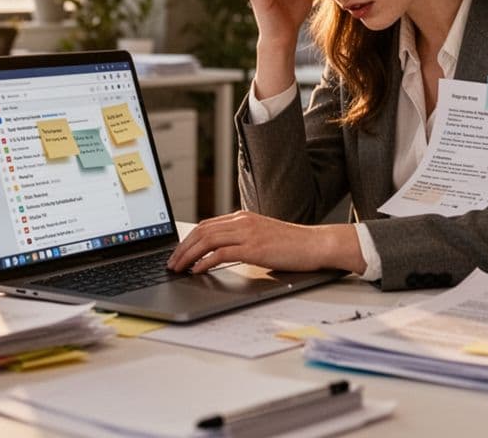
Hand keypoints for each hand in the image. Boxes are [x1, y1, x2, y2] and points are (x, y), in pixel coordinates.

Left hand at [167, 211, 364, 274]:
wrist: (316, 244)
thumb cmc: (293, 245)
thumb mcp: (263, 238)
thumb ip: (243, 242)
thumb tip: (221, 256)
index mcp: (243, 218)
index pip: (206, 225)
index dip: (188, 239)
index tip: (178, 253)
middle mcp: (242, 221)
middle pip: (201, 231)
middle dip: (182, 248)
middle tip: (171, 263)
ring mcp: (248, 233)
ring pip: (207, 240)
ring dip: (188, 255)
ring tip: (178, 268)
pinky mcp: (254, 247)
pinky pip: (221, 253)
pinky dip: (205, 261)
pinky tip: (197, 270)